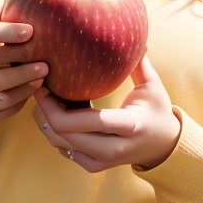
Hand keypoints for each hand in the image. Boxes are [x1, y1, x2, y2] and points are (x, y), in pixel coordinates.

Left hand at [31, 53, 180, 172]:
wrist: (164, 146)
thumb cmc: (157, 110)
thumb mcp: (153, 86)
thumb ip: (139, 62)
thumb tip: (134, 35)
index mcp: (129, 125)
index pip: (85, 120)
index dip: (55, 105)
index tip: (44, 84)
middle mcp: (113, 148)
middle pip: (63, 133)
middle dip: (44, 110)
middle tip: (39, 87)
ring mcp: (102, 161)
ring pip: (58, 143)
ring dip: (46, 120)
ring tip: (46, 97)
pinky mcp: (93, 166)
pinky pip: (63, 149)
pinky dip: (54, 132)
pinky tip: (57, 113)